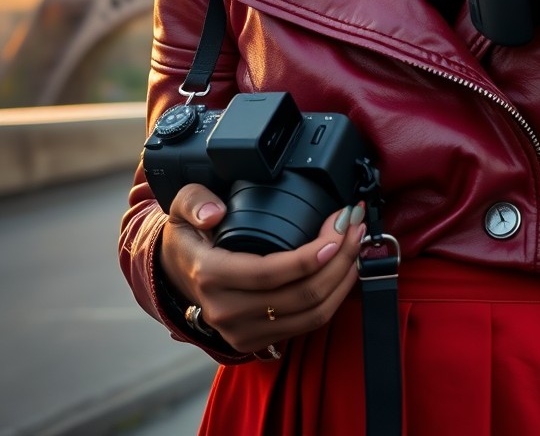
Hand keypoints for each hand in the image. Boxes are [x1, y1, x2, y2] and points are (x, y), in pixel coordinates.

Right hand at [159, 184, 365, 353]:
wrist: (178, 273)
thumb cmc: (189, 236)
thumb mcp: (182, 208)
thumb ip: (195, 201)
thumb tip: (214, 213)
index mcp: (211, 276)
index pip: (270, 273)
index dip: (309, 256)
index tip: (337, 230)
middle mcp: (227, 311)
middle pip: (300, 295)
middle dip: (339, 259)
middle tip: (354, 225)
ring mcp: (243, 332)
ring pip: (311, 315)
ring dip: (343, 279)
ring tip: (356, 244)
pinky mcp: (257, 341)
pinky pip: (307, 325)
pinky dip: (333, 298)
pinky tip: (344, 269)